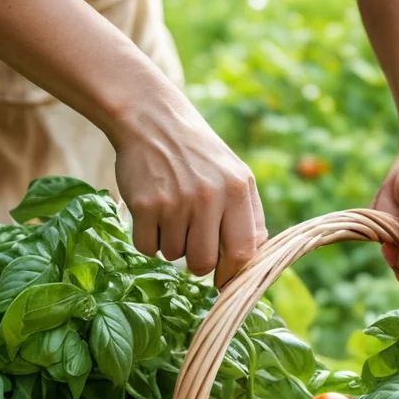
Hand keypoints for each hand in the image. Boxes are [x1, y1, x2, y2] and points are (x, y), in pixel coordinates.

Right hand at [114, 95, 267, 286]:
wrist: (152, 119)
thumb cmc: (199, 155)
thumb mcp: (236, 175)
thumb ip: (250, 217)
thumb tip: (254, 259)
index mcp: (237, 190)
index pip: (243, 252)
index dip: (232, 273)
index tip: (223, 279)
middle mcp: (209, 197)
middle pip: (204, 262)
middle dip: (198, 263)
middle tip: (191, 243)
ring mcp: (175, 201)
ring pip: (174, 256)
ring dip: (171, 244)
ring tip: (171, 213)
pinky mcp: (145, 205)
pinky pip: (148, 247)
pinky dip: (148, 239)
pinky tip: (152, 213)